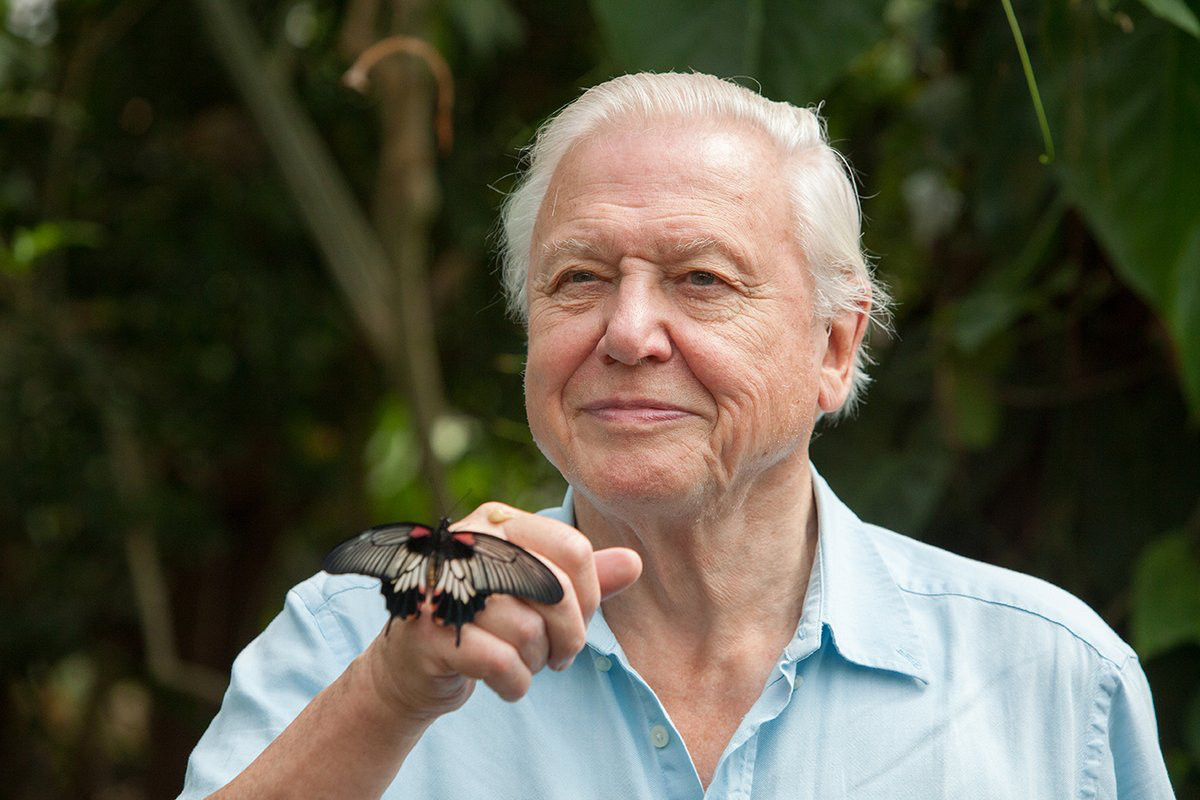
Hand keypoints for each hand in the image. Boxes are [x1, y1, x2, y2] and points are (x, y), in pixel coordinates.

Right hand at [359, 502, 641, 722]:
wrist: (412, 666)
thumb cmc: (485, 623)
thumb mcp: (536, 595)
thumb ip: (583, 579)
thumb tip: (635, 563)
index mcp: (498, 522)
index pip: (572, 550)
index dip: (590, 595)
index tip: (578, 620)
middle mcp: (467, 545)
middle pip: (555, 590)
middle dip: (569, 635)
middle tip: (559, 655)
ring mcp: (442, 588)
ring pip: (529, 631)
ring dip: (536, 663)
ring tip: (521, 663)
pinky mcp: (427, 633)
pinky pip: (502, 662)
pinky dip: (515, 683)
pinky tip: (506, 684)